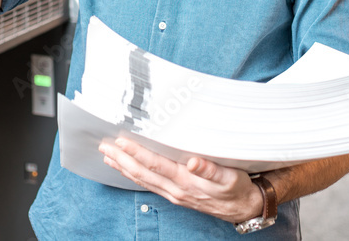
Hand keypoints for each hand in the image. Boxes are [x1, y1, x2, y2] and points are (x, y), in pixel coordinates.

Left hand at [99, 138, 263, 222]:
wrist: (243, 207)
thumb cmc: (237, 188)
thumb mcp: (230, 177)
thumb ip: (211, 169)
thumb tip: (193, 161)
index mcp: (186, 181)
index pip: (156, 164)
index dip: (137, 152)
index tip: (121, 141)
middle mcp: (176, 189)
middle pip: (143, 173)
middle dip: (122, 159)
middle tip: (104, 146)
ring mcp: (174, 194)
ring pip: (143, 180)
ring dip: (124, 168)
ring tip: (108, 156)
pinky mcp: (176, 195)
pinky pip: (150, 185)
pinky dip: (135, 176)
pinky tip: (127, 169)